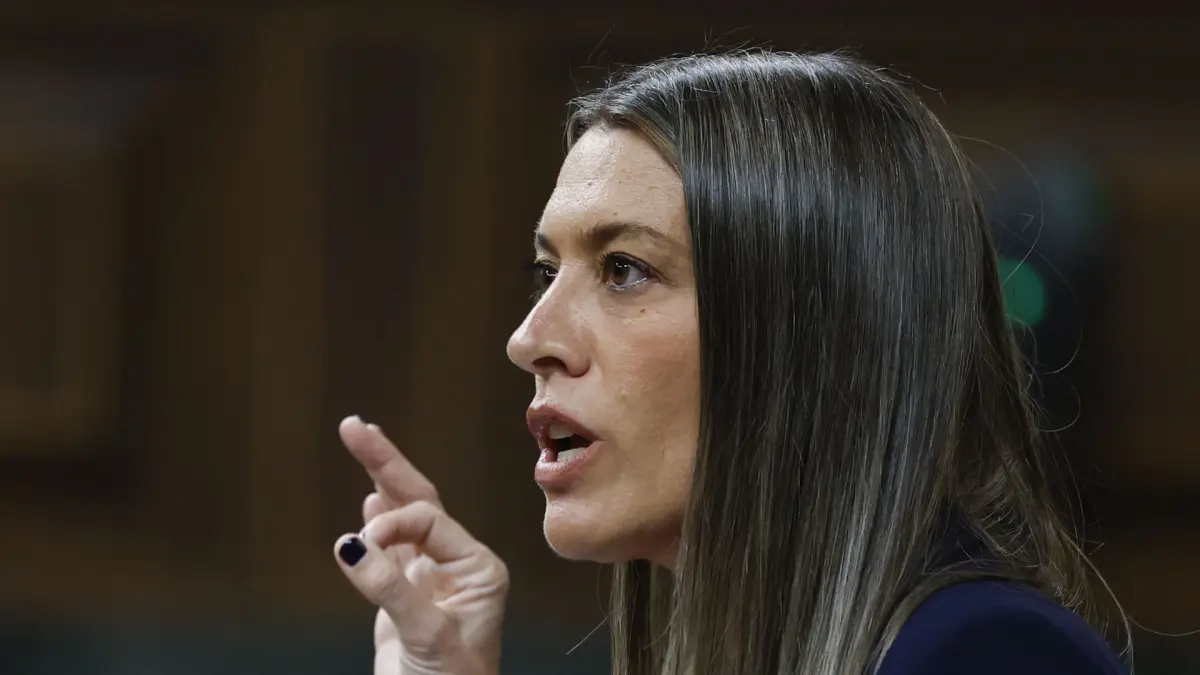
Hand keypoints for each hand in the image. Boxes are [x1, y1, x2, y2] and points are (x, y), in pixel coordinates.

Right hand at [333, 416, 508, 674]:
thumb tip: (349, 544)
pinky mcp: (407, 597)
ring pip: (402, 520)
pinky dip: (377, 522)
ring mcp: (432, 579)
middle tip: (353, 426)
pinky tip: (369, 496)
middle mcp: (459, 566)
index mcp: (479, 569)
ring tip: (360, 438)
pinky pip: (391, 549)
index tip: (363, 547)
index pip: (430, 521)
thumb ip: (390, 588)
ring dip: (379, 482)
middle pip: (420, 502)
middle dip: (387, 463)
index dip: (393, 524)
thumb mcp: (425, 635)